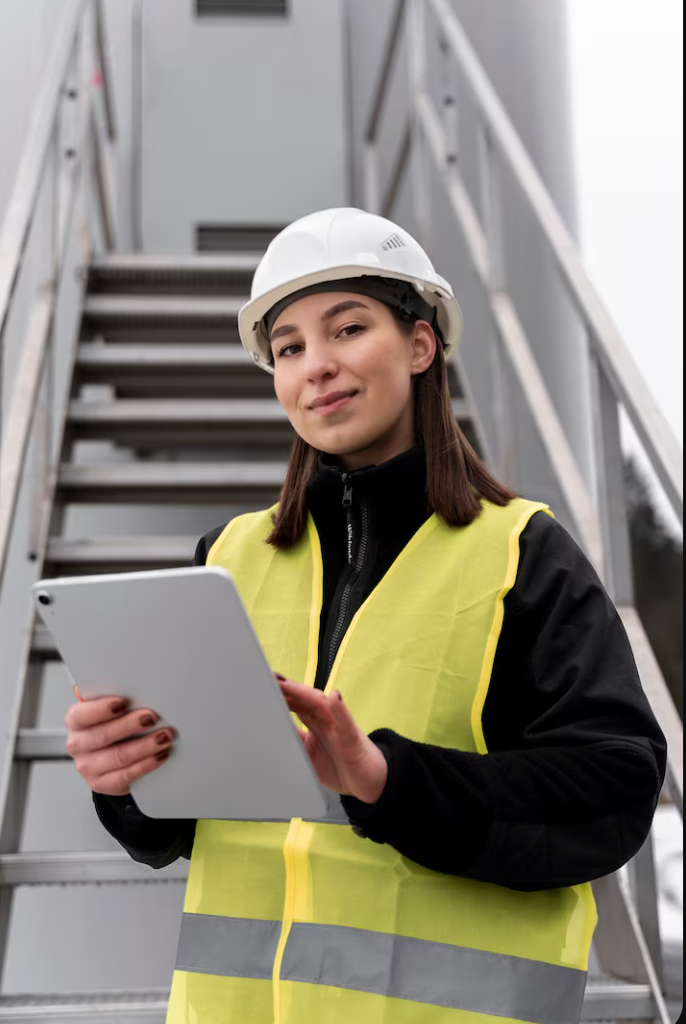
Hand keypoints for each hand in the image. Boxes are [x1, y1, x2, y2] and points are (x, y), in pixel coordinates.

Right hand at [64, 691, 174, 795]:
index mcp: (75, 720)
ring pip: (119, 756)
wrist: (109, 759)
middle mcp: (77, 744)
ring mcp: (88, 766)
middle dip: (130, 725)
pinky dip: (146, 764)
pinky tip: (160, 755)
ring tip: (164, 736)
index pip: (82, 715)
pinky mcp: (102, 783)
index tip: (122, 703)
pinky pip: (126, 775)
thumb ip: (107, 693)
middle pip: (104, 735)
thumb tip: (110, 672)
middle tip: (151, 717)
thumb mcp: (107, 707)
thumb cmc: (109, 724)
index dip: (101, 709)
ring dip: (145, 746)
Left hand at [277, 676, 387, 803]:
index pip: (295, 704)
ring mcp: (339, 726)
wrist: (369, 782)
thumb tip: (272, 732)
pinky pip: (346, 722)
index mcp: (315, 723)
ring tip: (289, 685)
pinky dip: (340, 710)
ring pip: (321, 705)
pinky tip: (335, 698)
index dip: (279, 695)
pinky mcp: (352, 738)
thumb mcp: (309, 756)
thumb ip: (295, 742)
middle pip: (304, 699)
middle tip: (269, 679)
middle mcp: (326, 719)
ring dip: (305, 694)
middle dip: (287, 689)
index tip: (261, 685)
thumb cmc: (340, 765)